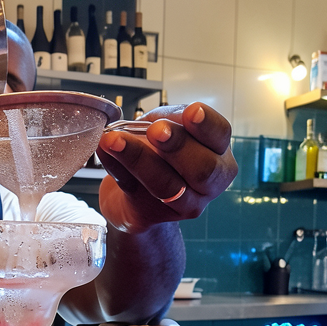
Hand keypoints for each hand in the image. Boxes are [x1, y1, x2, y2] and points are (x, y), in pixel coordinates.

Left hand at [96, 102, 236, 232]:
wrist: (132, 194)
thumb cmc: (157, 154)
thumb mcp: (164, 128)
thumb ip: (162, 122)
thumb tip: (149, 121)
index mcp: (217, 152)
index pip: (220, 135)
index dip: (206, 124)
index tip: (191, 111)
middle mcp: (209, 182)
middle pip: (203, 168)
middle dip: (178, 146)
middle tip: (156, 131)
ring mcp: (185, 204)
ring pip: (168, 185)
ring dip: (140, 159)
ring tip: (116, 139)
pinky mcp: (155, 214)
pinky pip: (135, 190)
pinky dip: (118, 167)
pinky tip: (106, 150)